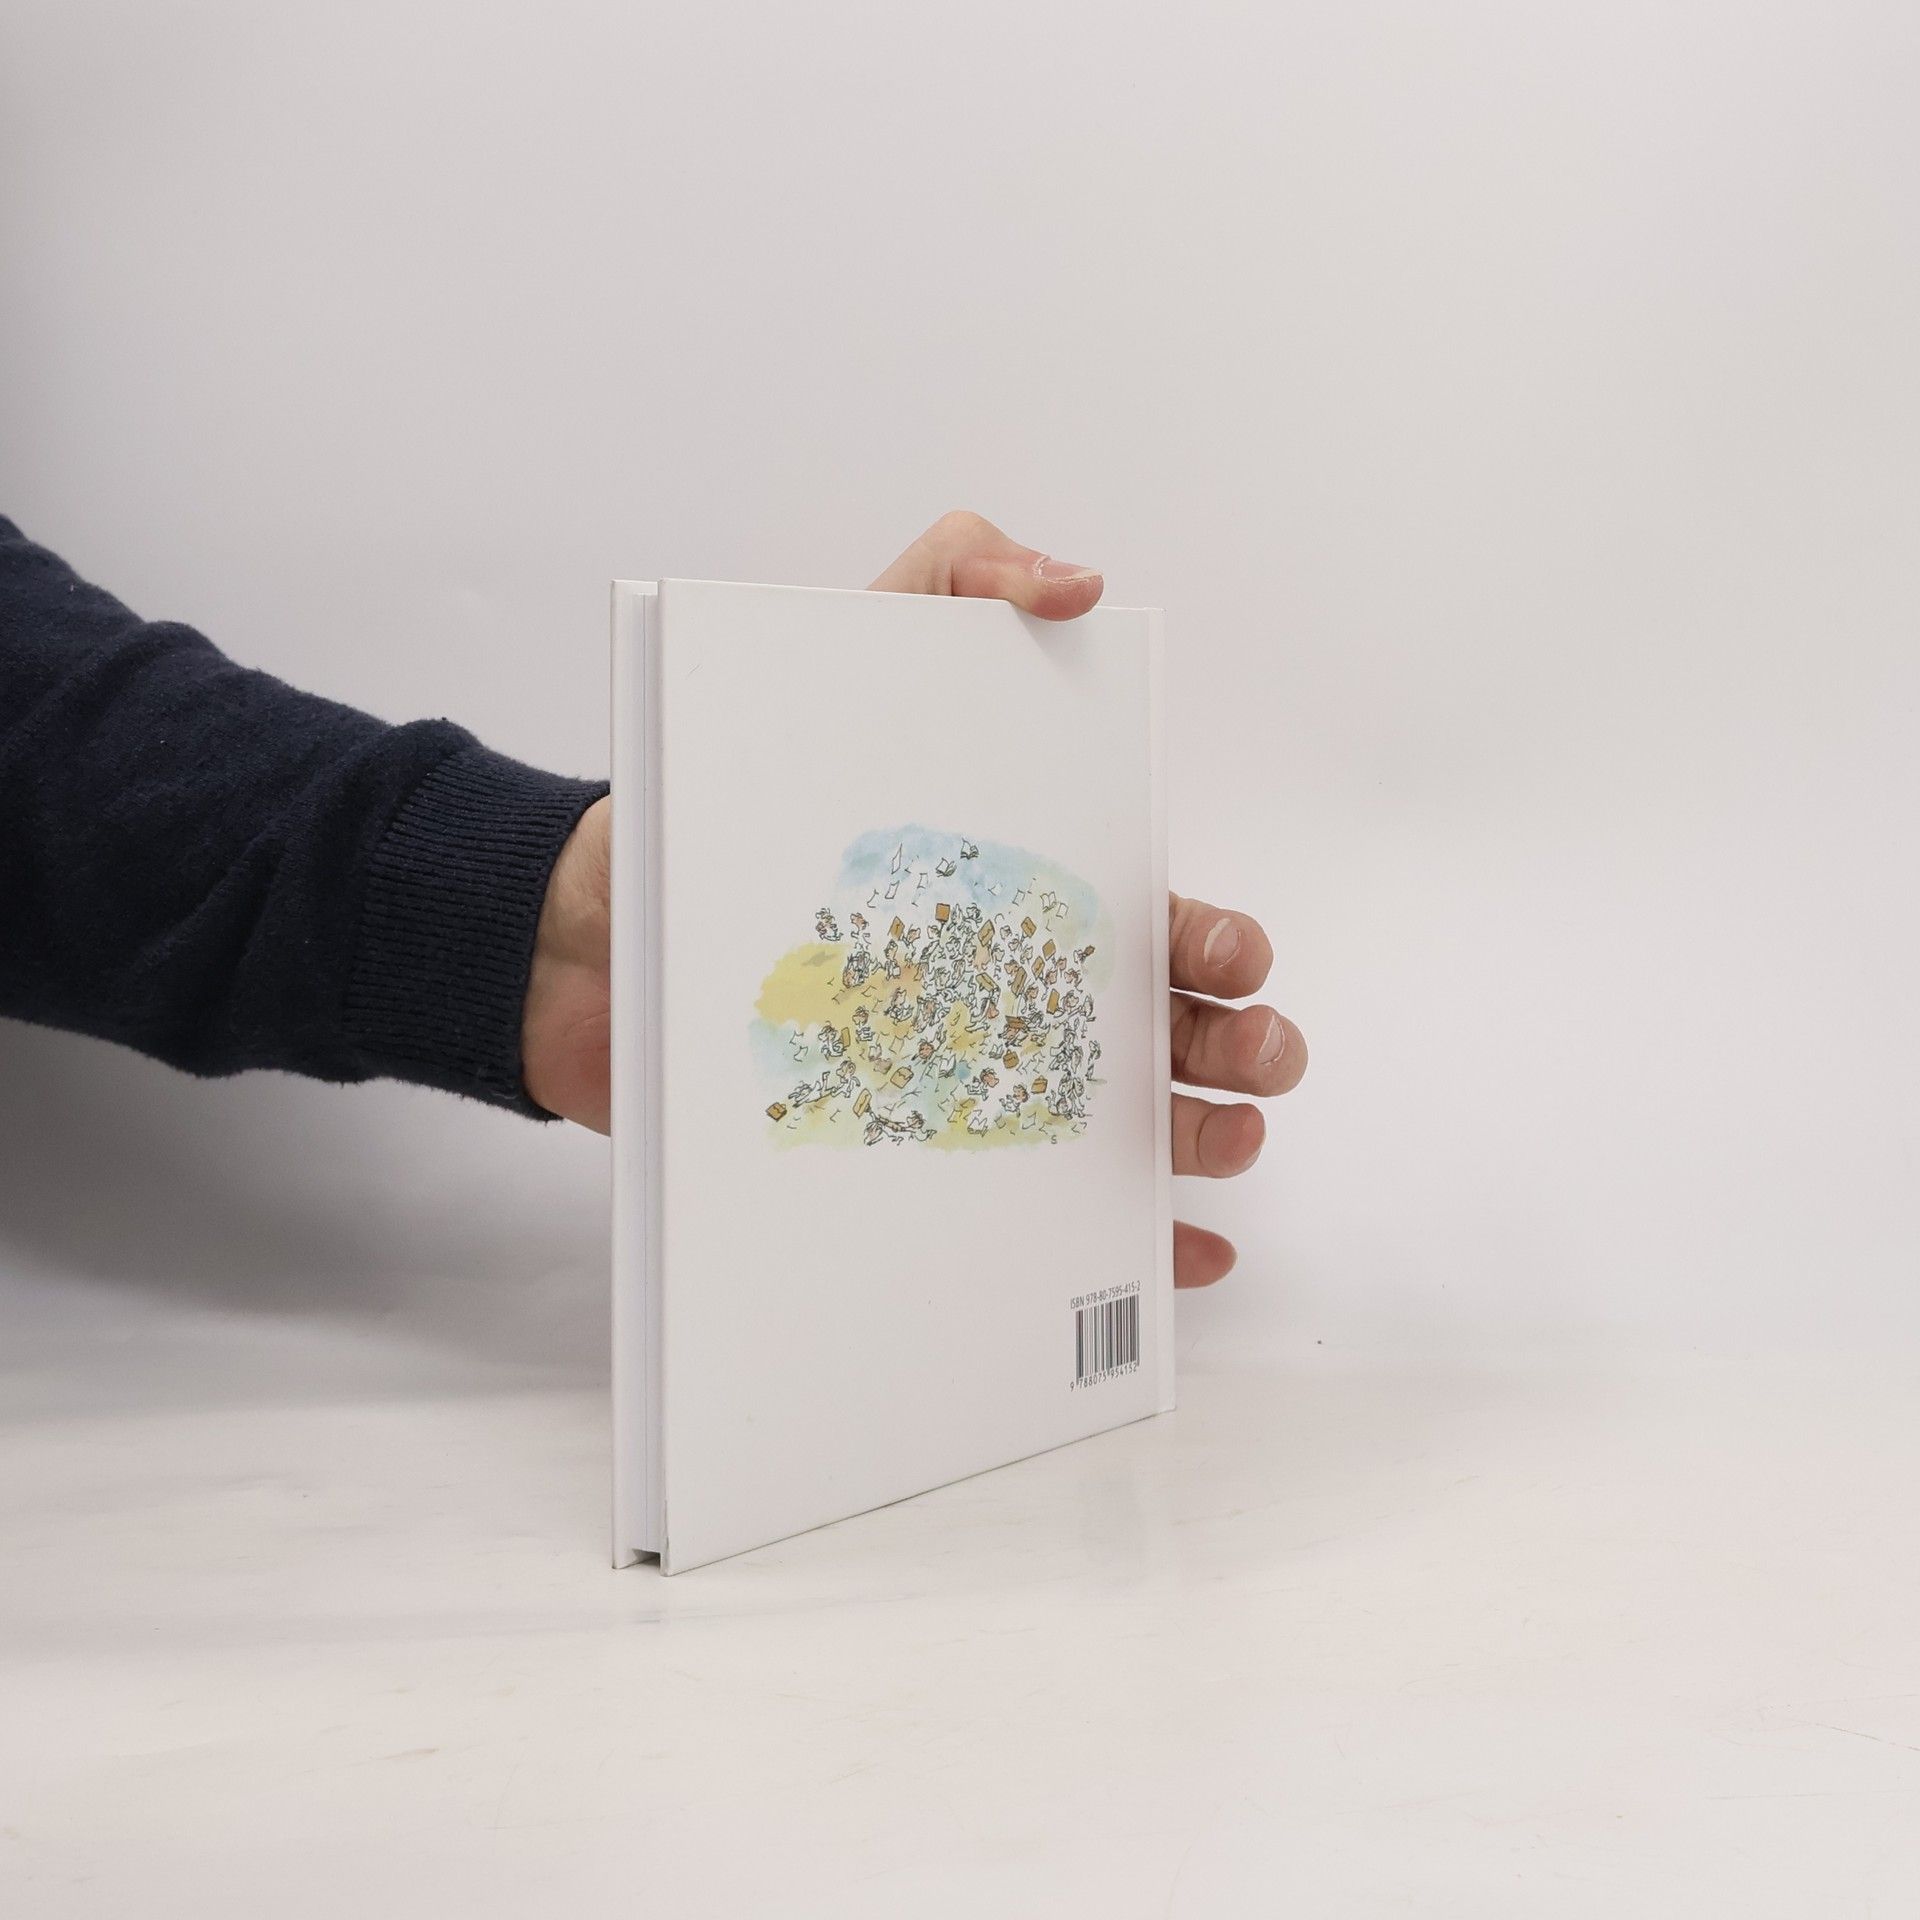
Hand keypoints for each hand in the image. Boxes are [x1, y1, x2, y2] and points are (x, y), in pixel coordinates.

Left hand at [522, 511, 1306, 1287]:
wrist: (589, 933)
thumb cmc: (737, 795)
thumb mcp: (849, 648)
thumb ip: (957, 575)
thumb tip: (1083, 585)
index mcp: (1034, 898)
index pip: (1166, 924)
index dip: (1221, 942)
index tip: (1221, 955)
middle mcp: (1021, 997)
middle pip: (1175, 1031)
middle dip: (1243, 1043)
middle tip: (1247, 1053)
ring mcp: (974, 1084)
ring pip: (1133, 1127)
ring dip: (1207, 1140)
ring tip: (1222, 1143)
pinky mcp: (913, 1159)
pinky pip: (1039, 1218)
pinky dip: (1127, 1247)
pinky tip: (1178, 1261)